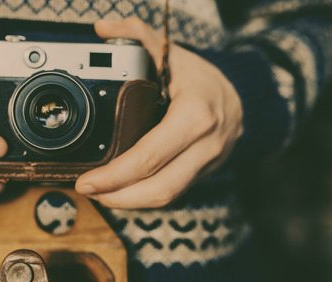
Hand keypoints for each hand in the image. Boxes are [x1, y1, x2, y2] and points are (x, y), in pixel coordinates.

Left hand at [75, 18, 242, 208]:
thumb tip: (102, 28)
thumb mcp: (173, 52)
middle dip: (118, 197)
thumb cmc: (204, 78)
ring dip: (131, 202)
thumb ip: (137, 35)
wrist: (246, 98)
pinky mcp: (204, 174)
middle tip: (89, 191)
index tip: (86, 181)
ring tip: (103, 195)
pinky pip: (174, 192)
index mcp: (195, 116)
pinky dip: (147, 197)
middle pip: (158, 187)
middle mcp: (205, 146)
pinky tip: (126, 191)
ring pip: (167, 197)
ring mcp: (207, 164)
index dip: (114, 175)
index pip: (148, 156)